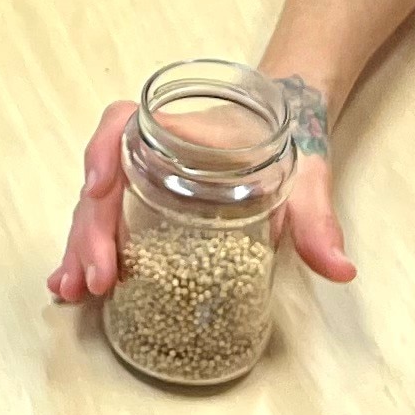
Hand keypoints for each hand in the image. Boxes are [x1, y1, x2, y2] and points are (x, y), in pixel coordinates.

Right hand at [50, 102, 353, 299]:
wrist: (286, 128)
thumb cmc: (287, 143)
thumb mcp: (306, 179)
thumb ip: (318, 220)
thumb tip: (341, 268)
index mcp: (179, 130)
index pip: (122, 122)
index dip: (102, 150)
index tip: (99, 188)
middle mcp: (149, 150)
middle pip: (101, 181)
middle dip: (91, 230)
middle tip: (98, 279)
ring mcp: (141, 179)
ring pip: (94, 208)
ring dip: (80, 248)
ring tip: (73, 292)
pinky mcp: (142, 205)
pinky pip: (104, 224)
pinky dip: (87, 253)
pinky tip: (75, 289)